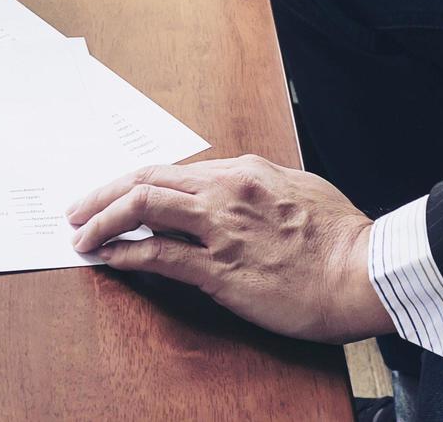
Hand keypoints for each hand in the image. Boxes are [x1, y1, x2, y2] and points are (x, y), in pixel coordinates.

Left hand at [67, 155, 390, 343]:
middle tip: (76, 210)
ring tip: (80, 235)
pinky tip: (107, 259)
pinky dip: (125, 254)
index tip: (114, 195)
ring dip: (101, 220)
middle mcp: (224, 191)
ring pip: (141, 207)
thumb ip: (259, 188)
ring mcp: (220, 228)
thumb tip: (232, 191)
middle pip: (144, 179)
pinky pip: (157, 255)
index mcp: (243, 172)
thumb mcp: (298, 191)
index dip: (134, 183)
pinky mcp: (220, 268)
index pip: (172, 171)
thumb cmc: (342, 238)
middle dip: (101, 194)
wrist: (367, 271)